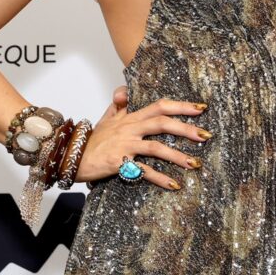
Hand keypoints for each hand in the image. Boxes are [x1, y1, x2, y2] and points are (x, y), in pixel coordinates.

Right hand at [76, 93, 210, 189]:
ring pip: (156, 147)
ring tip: (195, 164)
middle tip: (206, 136)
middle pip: (162, 123)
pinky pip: (143, 171)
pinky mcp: (119, 162)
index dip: (181, 106)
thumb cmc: (91, 139)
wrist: (70, 156)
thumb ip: (119, 105)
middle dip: (186, 129)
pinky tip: (174, 184)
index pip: (159, 106)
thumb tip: (124, 90)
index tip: (201, 108)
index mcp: (131, 117)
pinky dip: (160, 178)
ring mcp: (125, 145)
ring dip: (178, 156)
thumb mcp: (107, 118)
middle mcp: (130, 128)